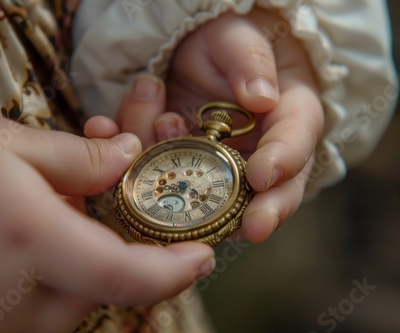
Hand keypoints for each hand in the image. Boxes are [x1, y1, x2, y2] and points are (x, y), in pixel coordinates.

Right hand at [0, 117, 213, 332]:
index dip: (172, 270)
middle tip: (100, 208)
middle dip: (115, 248)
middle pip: (104, 285)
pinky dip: (53, 279)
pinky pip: (41, 312)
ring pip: (74, 300)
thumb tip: (129, 156)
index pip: (126, 275)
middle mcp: (20, 300)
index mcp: (34, 244)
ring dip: (80, 263)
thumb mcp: (9, 146)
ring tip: (49, 220)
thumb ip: (80, 159)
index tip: (202, 257)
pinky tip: (28, 245)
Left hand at [117, 8, 323, 242]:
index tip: (262, 178)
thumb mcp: (238, 37)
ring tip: (158, 112)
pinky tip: (104, 126)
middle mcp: (256, 152)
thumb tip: (262, 98)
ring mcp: (216, 169)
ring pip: (204, 192)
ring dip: (170, 167)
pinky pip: (155, 173)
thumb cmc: (227, 42)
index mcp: (286, 116)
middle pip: (266, 192)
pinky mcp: (178, 170)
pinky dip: (128, 155)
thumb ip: (249, 61)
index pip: (295, 142)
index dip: (282, 163)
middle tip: (243, 228)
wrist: (196, 52)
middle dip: (254, 213)